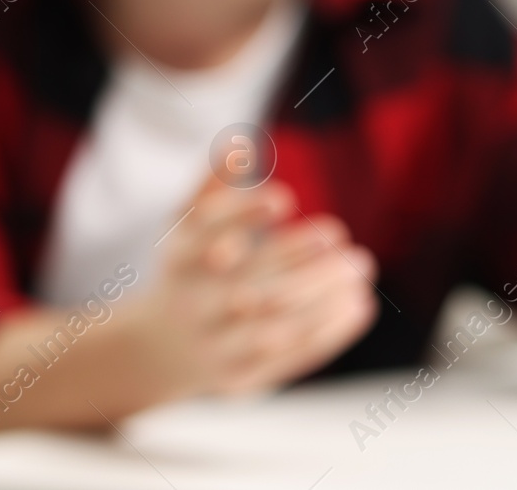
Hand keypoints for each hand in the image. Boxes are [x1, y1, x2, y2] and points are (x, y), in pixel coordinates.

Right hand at [128, 177, 377, 398]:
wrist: (156, 351)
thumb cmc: (186, 272)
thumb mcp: (184, 228)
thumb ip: (211, 187)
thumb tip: (240, 141)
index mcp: (179, 259)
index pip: (207, 235)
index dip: (243, 213)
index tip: (284, 197)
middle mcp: (195, 304)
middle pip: (246, 282)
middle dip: (294, 256)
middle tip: (337, 231)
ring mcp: (217, 344)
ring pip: (273, 325)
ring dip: (321, 297)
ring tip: (359, 266)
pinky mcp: (241, 376)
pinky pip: (290, 356)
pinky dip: (328, 331)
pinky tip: (360, 303)